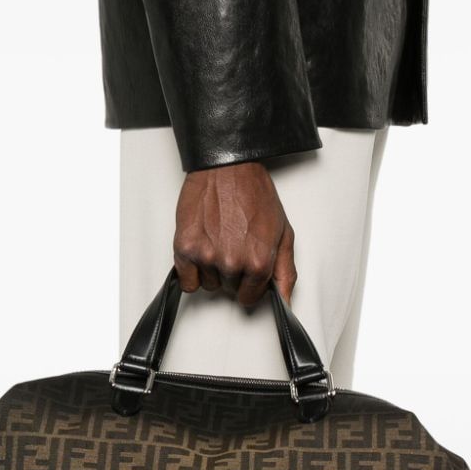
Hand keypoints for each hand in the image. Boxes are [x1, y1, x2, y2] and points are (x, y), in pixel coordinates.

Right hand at [173, 161, 296, 307]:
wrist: (227, 166)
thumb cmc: (254, 194)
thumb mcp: (283, 233)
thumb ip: (285, 273)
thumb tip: (285, 304)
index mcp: (258, 263)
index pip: (249, 298)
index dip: (249, 283)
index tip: (247, 267)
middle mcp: (232, 263)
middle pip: (229, 290)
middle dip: (232, 273)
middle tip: (234, 243)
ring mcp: (206, 256)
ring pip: (208, 284)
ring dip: (212, 269)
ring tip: (218, 239)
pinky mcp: (185, 248)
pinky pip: (187, 281)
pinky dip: (192, 271)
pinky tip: (202, 249)